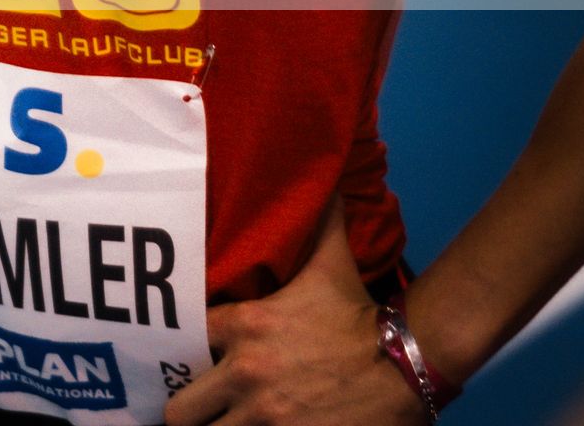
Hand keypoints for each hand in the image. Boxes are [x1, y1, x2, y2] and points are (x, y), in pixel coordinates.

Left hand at [166, 196, 429, 423]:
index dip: (179, 351)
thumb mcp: (332, 262)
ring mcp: (264, 419)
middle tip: (197, 406)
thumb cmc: (358, 314)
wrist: (404, 365)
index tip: (186, 356)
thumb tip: (324, 181)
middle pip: (180, 410)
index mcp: (245, 327)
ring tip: (217, 424)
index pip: (182, 340)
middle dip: (186, 410)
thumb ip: (319, 221)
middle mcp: (244, 375)